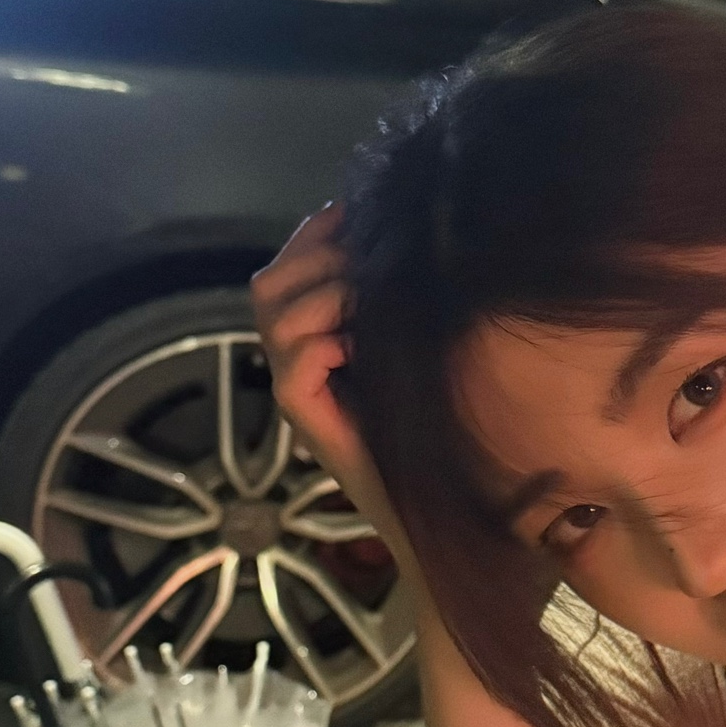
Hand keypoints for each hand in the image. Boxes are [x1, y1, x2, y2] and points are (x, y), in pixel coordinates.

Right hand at [251, 203, 419, 580]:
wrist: (454, 516)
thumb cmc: (454, 433)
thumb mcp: (432, 349)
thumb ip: (412, 301)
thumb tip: (419, 236)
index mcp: (327, 338)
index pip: (293, 267)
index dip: (317, 233)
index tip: (357, 210)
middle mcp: (305, 363)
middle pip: (272, 284)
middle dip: (314, 252)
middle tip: (364, 251)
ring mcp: (305, 394)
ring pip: (275, 315)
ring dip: (322, 292)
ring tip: (366, 297)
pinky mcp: (310, 425)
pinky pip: (294, 368)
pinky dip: (323, 344)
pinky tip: (361, 344)